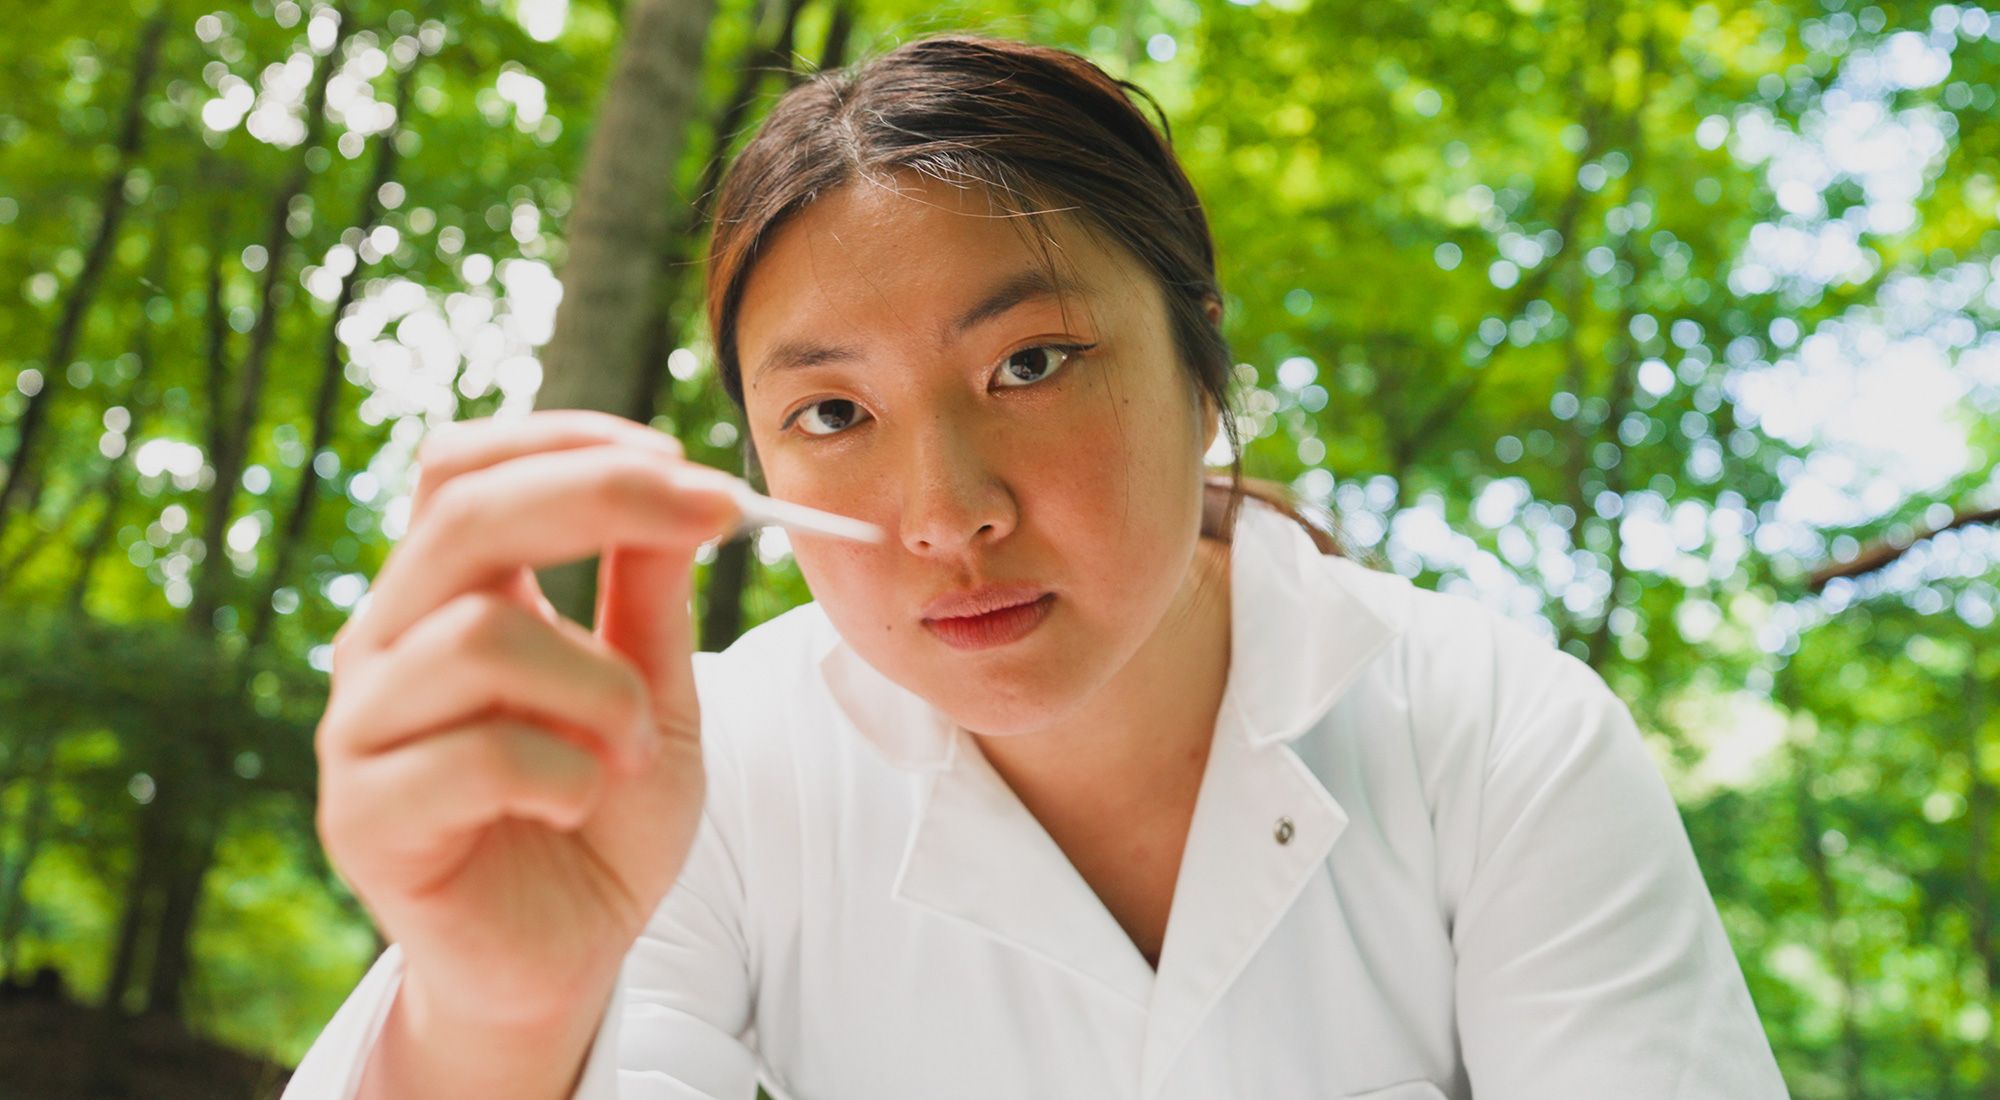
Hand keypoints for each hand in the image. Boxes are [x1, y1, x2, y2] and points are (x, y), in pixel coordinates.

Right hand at [314, 409, 744, 1030]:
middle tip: (714, 515)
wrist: (567, 957)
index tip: (681, 460)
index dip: (565, 442)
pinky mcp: (363, 815)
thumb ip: (650, 597)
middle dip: (601, 499)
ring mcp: (362, 727)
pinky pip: (471, 756)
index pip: (463, 469)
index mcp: (447, 597)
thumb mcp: (652, 693)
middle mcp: (387, 643)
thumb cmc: (602, 819)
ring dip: (599, 687)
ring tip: (633, 752)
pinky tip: (579, 805)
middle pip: (465, 517)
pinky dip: (561, 774)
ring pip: (479, 637)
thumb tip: (677, 485)